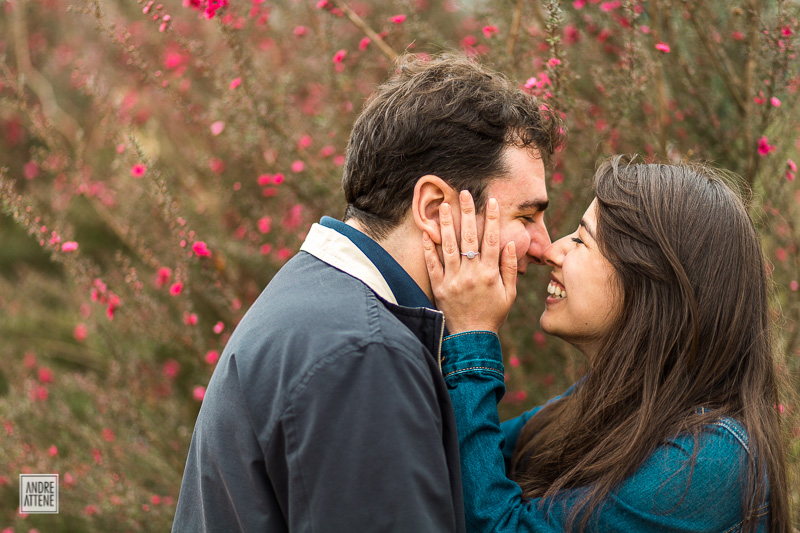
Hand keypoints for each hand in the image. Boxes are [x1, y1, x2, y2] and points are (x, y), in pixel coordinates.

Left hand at [422, 190, 516, 333]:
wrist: (472, 337)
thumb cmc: (493, 314)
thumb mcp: (509, 294)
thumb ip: (508, 268)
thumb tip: (509, 243)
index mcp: (490, 274)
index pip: (491, 240)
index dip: (492, 219)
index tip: (491, 202)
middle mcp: (471, 274)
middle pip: (469, 238)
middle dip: (468, 213)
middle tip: (465, 193)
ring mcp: (453, 280)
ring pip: (449, 246)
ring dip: (448, 224)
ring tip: (446, 205)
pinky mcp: (439, 287)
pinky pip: (432, 264)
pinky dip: (429, 248)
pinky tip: (428, 232)